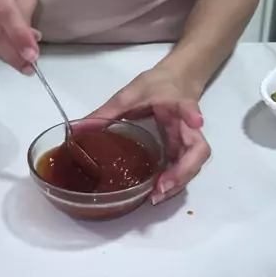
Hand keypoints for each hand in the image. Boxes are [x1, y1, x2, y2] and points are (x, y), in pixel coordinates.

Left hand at [89, 65, 210, 203]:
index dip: (191, 114)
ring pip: (194, 163)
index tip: (196, 122)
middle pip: (198, 149)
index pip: (187, 106)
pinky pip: (184, 167)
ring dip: (179, 181)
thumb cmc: (155, 85)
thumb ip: (106, 112)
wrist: (176, 80)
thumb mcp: (129, 94)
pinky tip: (157, 192)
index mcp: (174, 102)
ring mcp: (188, 138)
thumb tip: (76, 128)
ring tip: (156, 196)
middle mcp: (187, 124)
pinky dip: (174, 182)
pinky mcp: (184, 148)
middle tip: (162, 185)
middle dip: (184, 170)